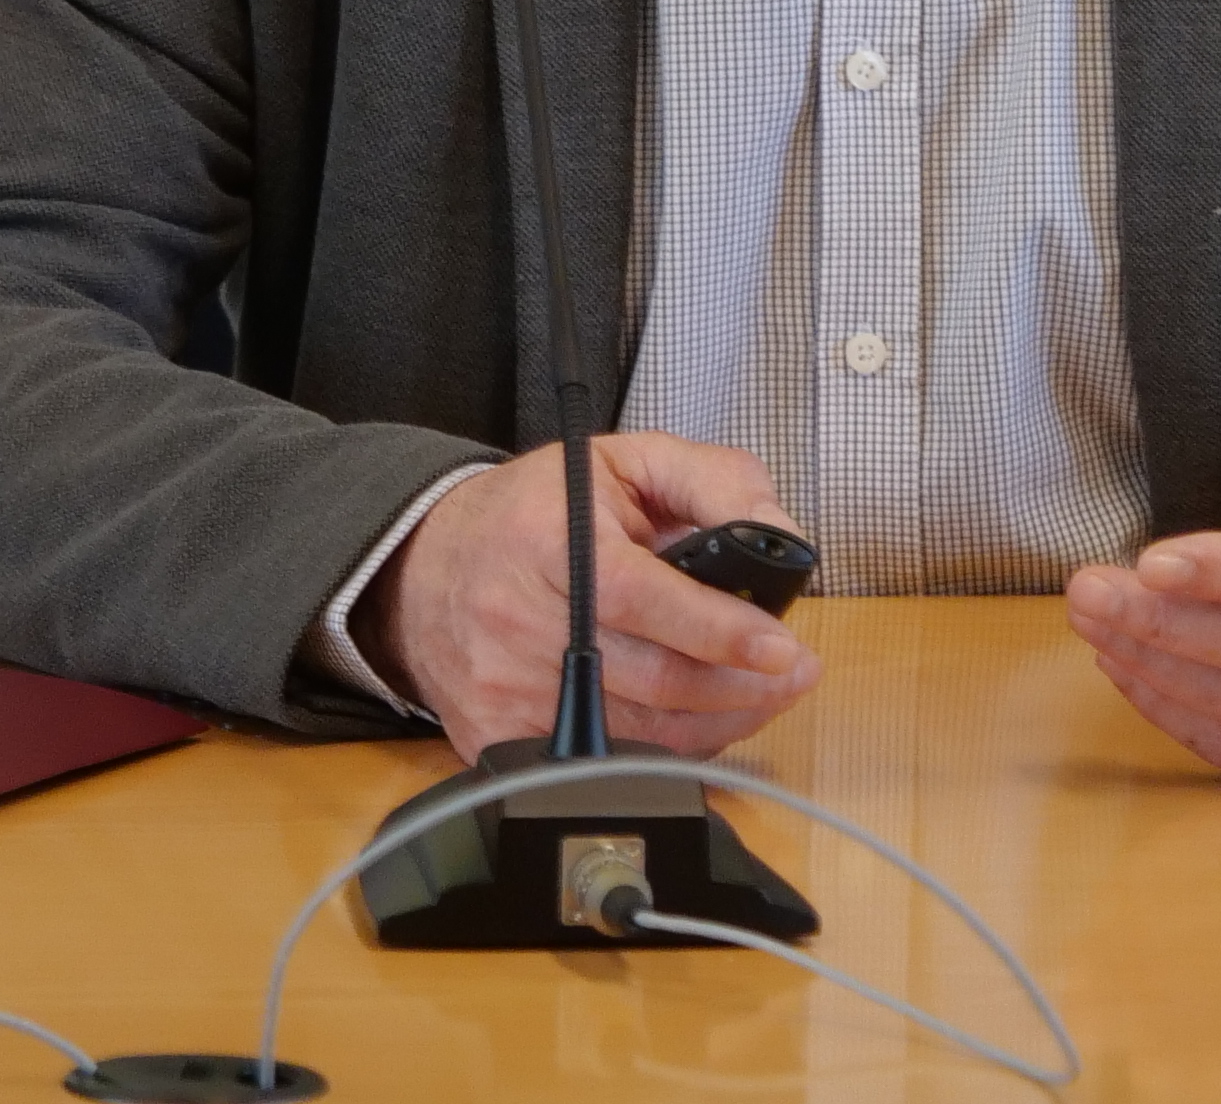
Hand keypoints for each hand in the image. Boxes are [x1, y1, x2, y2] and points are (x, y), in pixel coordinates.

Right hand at [359, 433, 822, 764]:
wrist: (427, 566)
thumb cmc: (534, 512)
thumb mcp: (623, 460)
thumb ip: (712, 480)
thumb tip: (778, 531)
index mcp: (548, 540)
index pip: (643, 597)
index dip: (719, 629)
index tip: (781, 648)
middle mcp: (519, 619)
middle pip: (653, 678)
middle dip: (741, 684)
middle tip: (793, 672)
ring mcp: (505, 688)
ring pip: (640, 732)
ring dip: (718, 720)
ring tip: (762, 692)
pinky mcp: (497, 735)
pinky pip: (607, 760)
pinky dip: (667, 749)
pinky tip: (700, 720)